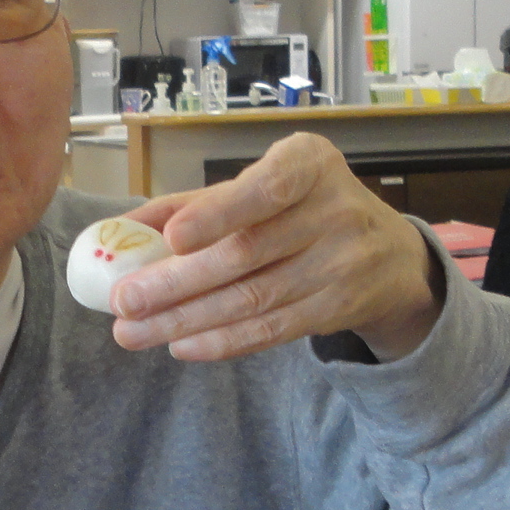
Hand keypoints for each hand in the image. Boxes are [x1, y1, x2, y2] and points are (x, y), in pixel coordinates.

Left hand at [110, 133, 441, 361]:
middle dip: (177, 282)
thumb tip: (120, 228)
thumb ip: (197, 203)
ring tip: (135, 331)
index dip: (218, 214)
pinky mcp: (338, 308)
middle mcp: (334, 209)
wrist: (389, 256)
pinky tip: (180, 346)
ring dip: (187, 319)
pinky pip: (272, 329)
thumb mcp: (265, 185)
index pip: (266, 188)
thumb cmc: (306, 209)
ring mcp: (341, 262)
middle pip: (247, 253)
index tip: (172, 238)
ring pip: (253, 298)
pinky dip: (222, 341)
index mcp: (309, 163)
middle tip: (125, 301)